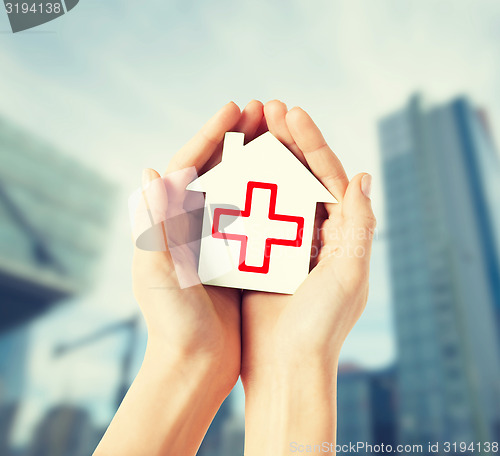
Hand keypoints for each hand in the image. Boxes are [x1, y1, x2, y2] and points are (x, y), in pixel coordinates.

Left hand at [133, 100, 266, 390]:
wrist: (194, 365)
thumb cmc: (172, 323)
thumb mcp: (158, 274)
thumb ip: (153, 227)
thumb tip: (149, 172)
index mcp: (169, 223)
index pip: (187, 166)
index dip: (210, 134)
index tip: (235, 108)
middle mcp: (192, 225)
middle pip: (216, 170)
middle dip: (237, 138)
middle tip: (264, 111)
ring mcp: (217, 239)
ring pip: (239, 188)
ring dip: (258, 160)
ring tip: (281, 136)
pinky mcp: (238, 257)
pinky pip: (257, 217)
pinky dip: (272, 196)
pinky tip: (293, 182)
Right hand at [240, 101, 375, 454]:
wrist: (286, 368)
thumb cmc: (320, 326)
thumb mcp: (349, 274)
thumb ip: (359, 224)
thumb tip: (362, 175)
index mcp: (341, 235)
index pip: (328, 176)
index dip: (312, 141)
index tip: (291, 112)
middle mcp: (315, 235)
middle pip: (300, 177)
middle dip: (286, 141)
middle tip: (265, 108)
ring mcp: (285, 244)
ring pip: (273, 191)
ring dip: (261, 159)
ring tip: (246, 129)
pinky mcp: (259, 257)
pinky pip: (250, 215)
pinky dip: (241, 191)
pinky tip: (226, 170)